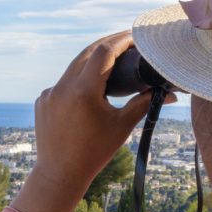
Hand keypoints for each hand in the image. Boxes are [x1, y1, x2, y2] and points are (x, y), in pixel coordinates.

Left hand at [11, 31, 171, 211]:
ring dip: (93, 61)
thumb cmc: (94, 153)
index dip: (121, 41)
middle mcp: (62, 88)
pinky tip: (91, 84)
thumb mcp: (122, 127)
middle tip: (128, 41)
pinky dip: (78, 79)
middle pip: (87, 53)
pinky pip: (63, 83)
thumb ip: (144, 104)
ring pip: (73, 67)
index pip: (104, 52)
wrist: (59, 174)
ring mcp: (49, 93)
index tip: (136, 37)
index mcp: (83, 92)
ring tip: (112, 60)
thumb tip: (169, 93)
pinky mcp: (42, 101)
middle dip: (108, 44)